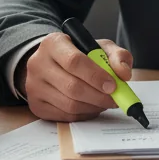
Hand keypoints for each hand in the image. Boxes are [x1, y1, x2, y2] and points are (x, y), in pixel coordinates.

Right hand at [18, 31, 133, 121]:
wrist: (52, 63)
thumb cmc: (79, 54)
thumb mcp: (99, 47)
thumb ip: (117, 55)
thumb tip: (124, 74)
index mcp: (53, 43)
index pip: (74, 62)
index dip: (96, 76)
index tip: (113, 85)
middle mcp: (38, 64)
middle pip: (72, 86)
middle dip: (99, 96)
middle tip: (115, 99)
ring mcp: (34, 86)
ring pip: (69, 104)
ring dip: (94, 107)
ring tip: (105, 102)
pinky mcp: (36, 105)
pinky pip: (65, 116)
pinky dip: (84, 114)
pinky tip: (92, 107)